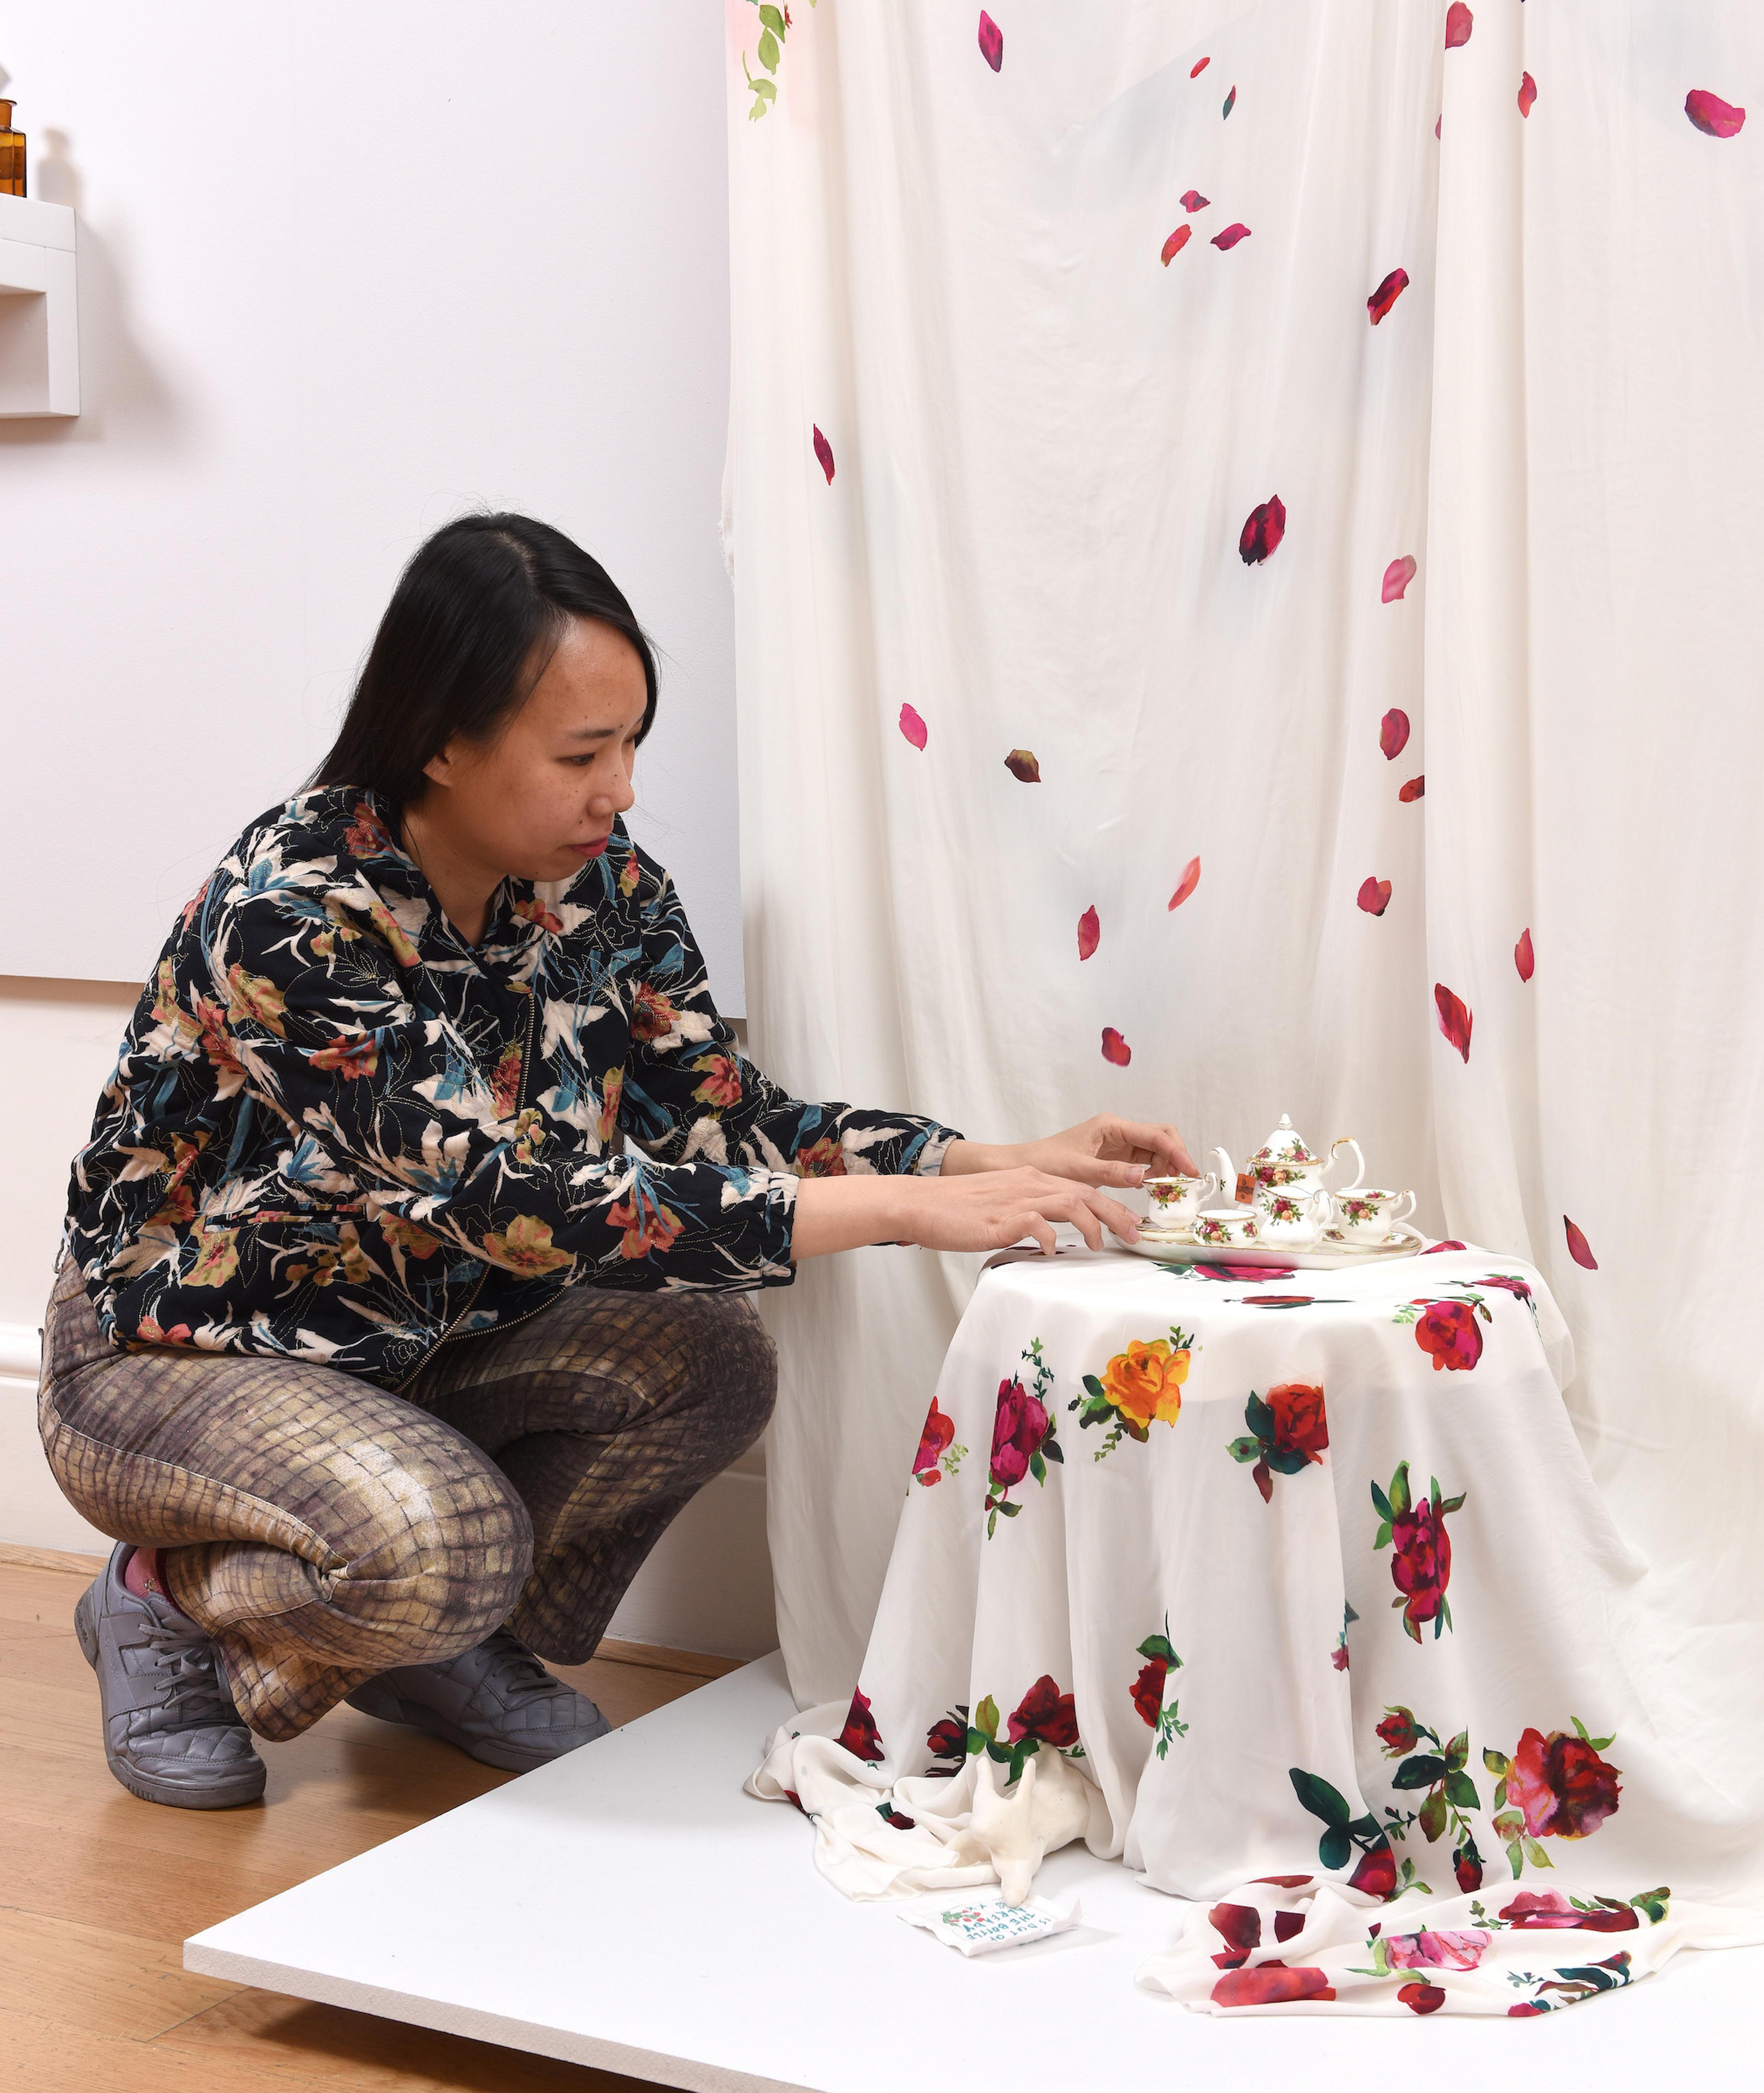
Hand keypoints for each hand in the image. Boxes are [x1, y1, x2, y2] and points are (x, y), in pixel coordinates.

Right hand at [791, 1167, 1142, 1259]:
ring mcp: (1018, 1198)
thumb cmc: (960, 1210)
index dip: (1111, 1204)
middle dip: (1117, 1213)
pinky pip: (1039, 1226)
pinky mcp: (1003, 1217)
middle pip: (1087, 1193)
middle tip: (1135, 1235)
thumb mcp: (1002, 1203)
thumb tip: (1051, 1234)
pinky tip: (1055, 1252)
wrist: (922, 1204)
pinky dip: (1052, 1239)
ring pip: (1071, 1203)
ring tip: (1104, 1245)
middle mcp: (1031, 1183)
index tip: (1131, 1223)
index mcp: (1033, 1178)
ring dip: (1093, 1224)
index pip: (1083, 1187)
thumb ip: (1030, 1212)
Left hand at [942, 1113, 1195, 1189]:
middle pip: (1162, 1138)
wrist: (1024, 1166)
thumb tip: (1143, 1176)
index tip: (1191, 1172)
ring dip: (1167, 1170)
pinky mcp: (1116, 1160)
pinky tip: (1155, 1192)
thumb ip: (1111, 1173)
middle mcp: (1119, 1131)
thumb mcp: (1078, 1170)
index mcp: (1111, 1126)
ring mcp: (1119, 1145)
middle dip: (1177, 1158)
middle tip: (1184, 1185)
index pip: (1156, 1134)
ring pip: (1156, 1152)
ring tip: (1171, 1193)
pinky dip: (1155, 1177)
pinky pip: (1145, 1165)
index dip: (1178, 1152)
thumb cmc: (1046, 1163)